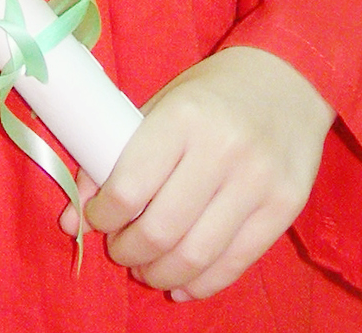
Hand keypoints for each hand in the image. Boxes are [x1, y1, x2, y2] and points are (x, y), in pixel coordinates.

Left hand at [61, 46, 333, 300]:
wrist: (290, 77)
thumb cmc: (214, 92)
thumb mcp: (162, 106)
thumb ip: (119, 158)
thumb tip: (72, 219)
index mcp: (184, 117)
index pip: (130, 188)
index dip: (103, 215)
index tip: (97, 217)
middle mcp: (223, 150)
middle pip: (161, 231)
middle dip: (128, 251)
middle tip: (120, 249)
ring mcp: (258, 182)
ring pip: (196, 257)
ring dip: (160, 273)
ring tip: (147, 267)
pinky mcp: (285, 207)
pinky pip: (235, 264)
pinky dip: (201, 284)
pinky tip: (182, 282)